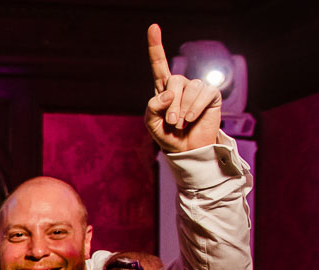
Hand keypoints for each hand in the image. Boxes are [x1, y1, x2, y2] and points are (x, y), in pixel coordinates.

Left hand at [145, 24, 221, 153]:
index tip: (153, 27)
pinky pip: (203, 94)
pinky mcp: (211, 95)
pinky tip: (191, 119)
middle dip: (171, 104)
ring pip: (189, 88)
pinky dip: (195, 108)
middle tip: (172, 121)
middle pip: (173, 80)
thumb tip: (168, 93)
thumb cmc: (167, 135)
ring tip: (181, 123)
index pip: (159, 64)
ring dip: (183, 109)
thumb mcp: (152, 124)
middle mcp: (180, 85)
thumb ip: (153, 108)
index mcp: (163, 89)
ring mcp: (197, 88)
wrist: (185, 149)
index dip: (156, 46)